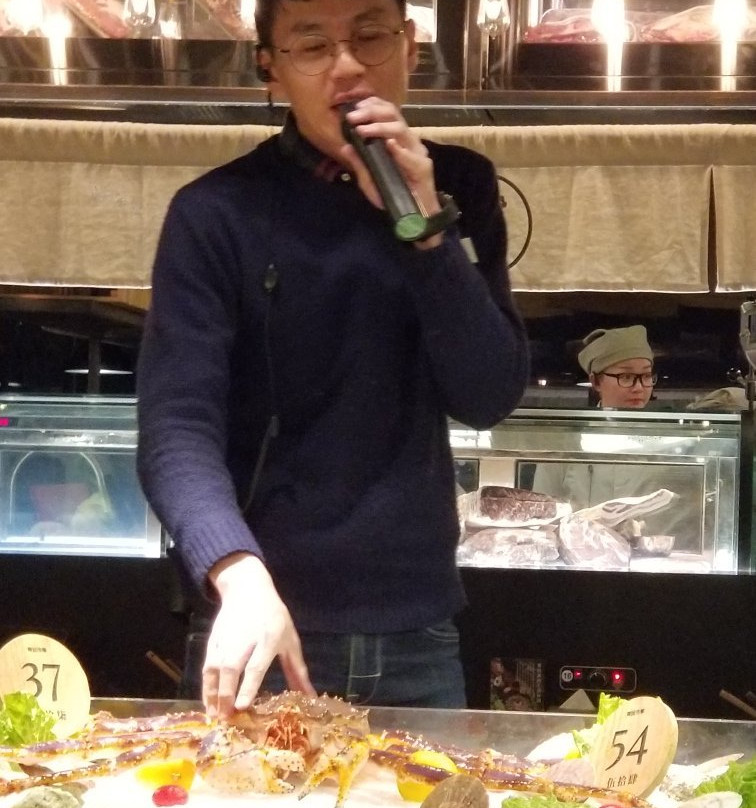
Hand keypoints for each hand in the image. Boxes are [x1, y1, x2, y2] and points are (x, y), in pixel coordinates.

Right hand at [202, 552, 314, 718]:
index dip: (248, 685)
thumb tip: (311, 696)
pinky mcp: (213, 641)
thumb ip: (298, 669)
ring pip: (214, 669)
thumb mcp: (290, 638)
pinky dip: (206, 687)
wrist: (247, 589)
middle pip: (231, 668)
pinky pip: (207, 667)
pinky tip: (209, 704)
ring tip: (216, 717)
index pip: (256, 664)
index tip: (242, 706)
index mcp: (268, 637)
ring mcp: (225, 640)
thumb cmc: (274, 616)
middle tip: (227, 719)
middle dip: (226, 694)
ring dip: (213, 694)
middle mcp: (244, 639)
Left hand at [339, 97, 442, 247]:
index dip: (372, 104)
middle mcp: (408, 141)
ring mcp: (417, 153)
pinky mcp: (423, 168)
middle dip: (371, 112)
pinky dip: (400, 151)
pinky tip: (389, 145)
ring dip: (380, 128)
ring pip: (401, 130)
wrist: (414, 216)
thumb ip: (359, 165)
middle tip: (353, 117)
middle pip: (394, 114)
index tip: (354, 107)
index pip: (388, 111)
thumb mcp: (370, 181)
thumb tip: (345, 147)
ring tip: (363, 130)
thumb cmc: (394, 195)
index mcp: (397, 139)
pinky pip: (412, 157)